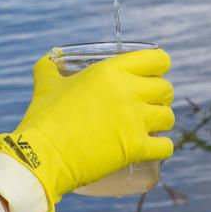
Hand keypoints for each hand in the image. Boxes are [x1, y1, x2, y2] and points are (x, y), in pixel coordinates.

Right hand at [0, 49, 173, 211]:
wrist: (42, 154)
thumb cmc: (44, 117)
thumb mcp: (46, 83)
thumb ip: (50, 66)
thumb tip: (51, 57)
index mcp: (110, 71)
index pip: (156, 59)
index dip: (159, 65)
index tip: (154, 73)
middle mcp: (127, 92)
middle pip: (166, 88)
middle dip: (160, 96)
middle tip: (148, 103)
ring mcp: (134, 120)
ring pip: (168, 116)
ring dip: (161, 120)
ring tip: (150, 125)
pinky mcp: (136, 147)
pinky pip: (165, 146)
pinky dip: (162, 147)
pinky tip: (154, 147)